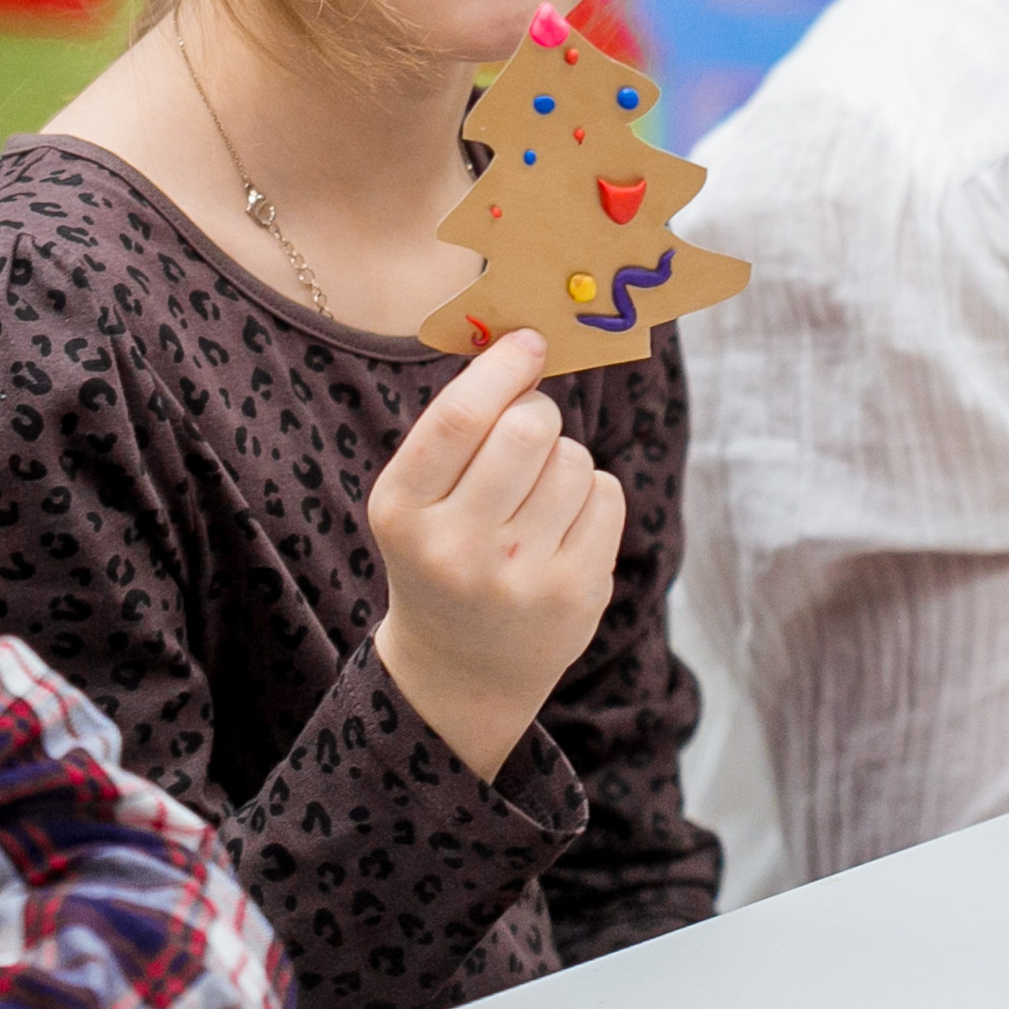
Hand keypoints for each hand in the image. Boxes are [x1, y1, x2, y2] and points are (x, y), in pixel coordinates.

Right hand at [370, 330, 625, 780]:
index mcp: (401, 512)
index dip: (503, 367)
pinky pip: (607, 494)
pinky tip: (562, 530)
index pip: (459, 418)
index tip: (530, 340)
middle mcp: (456, 550)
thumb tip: (527, 341)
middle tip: (530, 428)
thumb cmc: (443, 551)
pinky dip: (592, 495)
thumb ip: (460, 424)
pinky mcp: (575, 593)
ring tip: (536, 499)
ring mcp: (519, 577)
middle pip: (529, 427)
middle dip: (538, 412)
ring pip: (575, 459)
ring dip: (565, 460)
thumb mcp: (420, 496)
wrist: (463, 667)